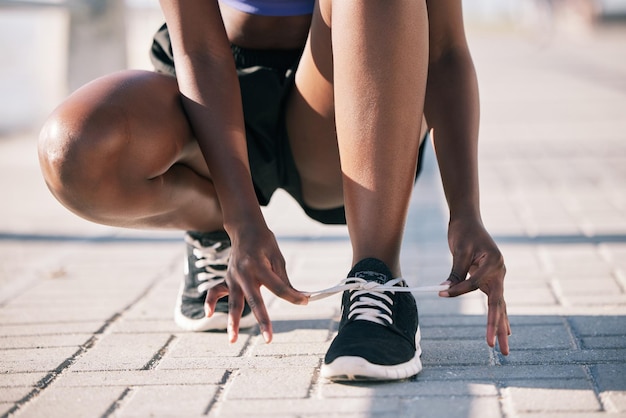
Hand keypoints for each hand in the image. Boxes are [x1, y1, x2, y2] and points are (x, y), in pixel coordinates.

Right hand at [204, 225, 307, 343]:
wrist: (245, 228)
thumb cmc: (264, 242)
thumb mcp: (277, 257)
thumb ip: (283, 280)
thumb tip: (297, 298)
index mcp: (259, 266)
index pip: (279, 287)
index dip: (293, 296)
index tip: (305, 301)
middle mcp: (243, 273)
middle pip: (254, 301)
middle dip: (263, 321)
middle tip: (268, 338)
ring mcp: (232, 277)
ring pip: (233, 302)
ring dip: (233, 322)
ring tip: (233, 340)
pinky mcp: (227, 278)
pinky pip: (215, 291)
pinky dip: (210, 302)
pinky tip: (208, 314)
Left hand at [439, 218, 510, 354]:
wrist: (468, 220)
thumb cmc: (463, 232)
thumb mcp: (459, 250)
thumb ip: (456, 272)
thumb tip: (445, 289)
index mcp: (494, 262)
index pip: (475, 284)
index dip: (459, 289)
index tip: (442, 291)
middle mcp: (500, 271)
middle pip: (498, 304)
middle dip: (495, 327)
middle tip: (494, 347)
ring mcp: (498, 277)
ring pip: (499, 306)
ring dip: (500, 327)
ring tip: (503, 349)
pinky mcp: (491, 280)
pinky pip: (495, 301)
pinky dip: (498, 316)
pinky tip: (504, 331)